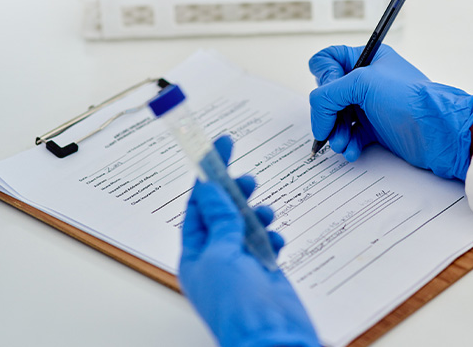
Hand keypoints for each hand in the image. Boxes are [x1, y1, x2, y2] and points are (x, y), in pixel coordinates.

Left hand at [179, 135, 318, 346]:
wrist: (271, 339)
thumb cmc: (238, 307)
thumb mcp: (222, 255)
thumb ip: (219, 220)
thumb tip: (208, 189)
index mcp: (195, 254)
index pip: (199, 205)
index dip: (208, 173)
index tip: (218, 145)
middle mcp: (216, 258)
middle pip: (223, 212)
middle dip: (234, 192)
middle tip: (247, 177)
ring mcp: (241, 265)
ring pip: (246, 225)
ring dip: (255, 214)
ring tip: (263, 211)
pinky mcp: (264, 272)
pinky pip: (266, 243)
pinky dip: (271, 236)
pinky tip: (276, 238)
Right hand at [308, 45, 472, 179]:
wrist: (439, 132)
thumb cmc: (411, 100)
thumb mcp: (363, 84)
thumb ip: (328, 94)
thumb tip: (316, 114)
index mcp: (367, 58)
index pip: (328, 60)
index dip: (323, 78)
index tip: (330, 94)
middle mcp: (367, 80)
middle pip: (328, 94)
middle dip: (326, 114)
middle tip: (330, 127)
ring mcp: (371, 105)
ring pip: (337, 117)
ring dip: (335, 133)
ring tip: (342, 144)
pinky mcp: (376, 128)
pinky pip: (351, 135)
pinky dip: (348, 144)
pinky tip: (352, 151)